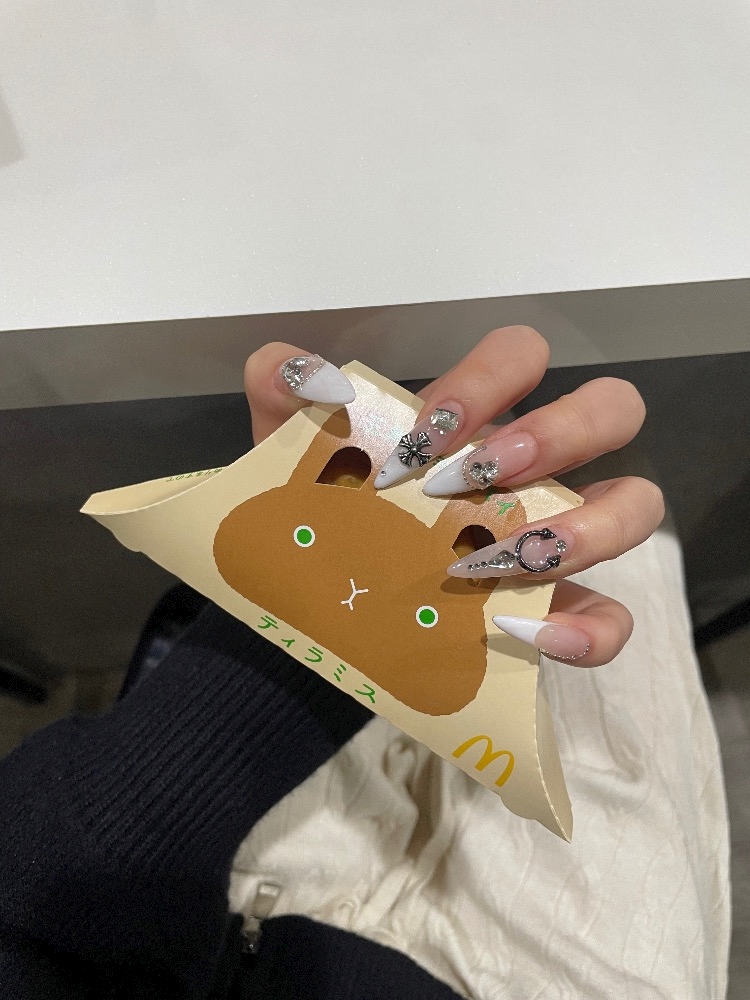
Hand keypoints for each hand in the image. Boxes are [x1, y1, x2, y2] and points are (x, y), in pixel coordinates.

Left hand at [243, 328, 663, 667]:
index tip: (420, 439)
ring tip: (496, 560)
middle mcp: (534, 470)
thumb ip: (284, 401)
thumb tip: (297, 370)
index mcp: (478, 421)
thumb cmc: (324, 520)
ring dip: (583, 526)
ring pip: (634, 506)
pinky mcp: (559, 615)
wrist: (315, 617)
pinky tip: (527, 631)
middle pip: (611, 411)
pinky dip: (590, 627)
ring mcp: (557, 542)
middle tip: (476, 478)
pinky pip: (613, 619)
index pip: (520, 357)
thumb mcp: (293, 461)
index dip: (486, 381)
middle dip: (556, 432)